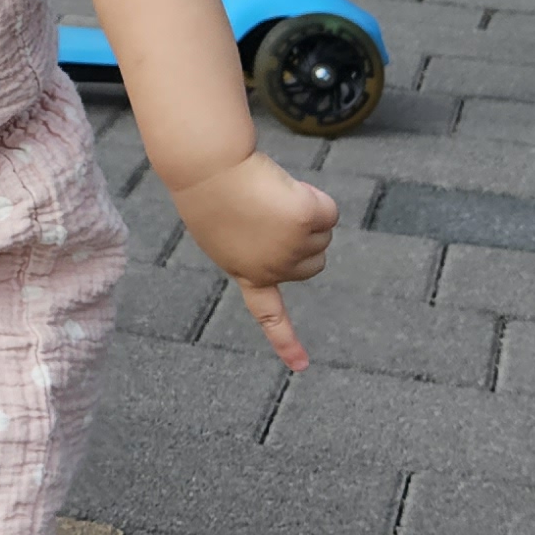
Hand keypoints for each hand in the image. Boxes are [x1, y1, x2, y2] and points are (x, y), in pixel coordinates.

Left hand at [169, 153, 338, 371]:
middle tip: (268, 211)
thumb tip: (276, 237)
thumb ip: (255, 246)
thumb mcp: (225, 229)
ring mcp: (291, 247)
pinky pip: (328, 211)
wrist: (207, 167)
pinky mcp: (305, 219)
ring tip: (268, 196)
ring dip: (305, 212)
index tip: (301, 367)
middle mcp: (273, 268)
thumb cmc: (210, 190)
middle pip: (314, 260)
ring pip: (322, 233)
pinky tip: (284, 188)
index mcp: (246, 273)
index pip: (268, 315)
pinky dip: (314, 197)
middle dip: (303, 237)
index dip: (286, 341)